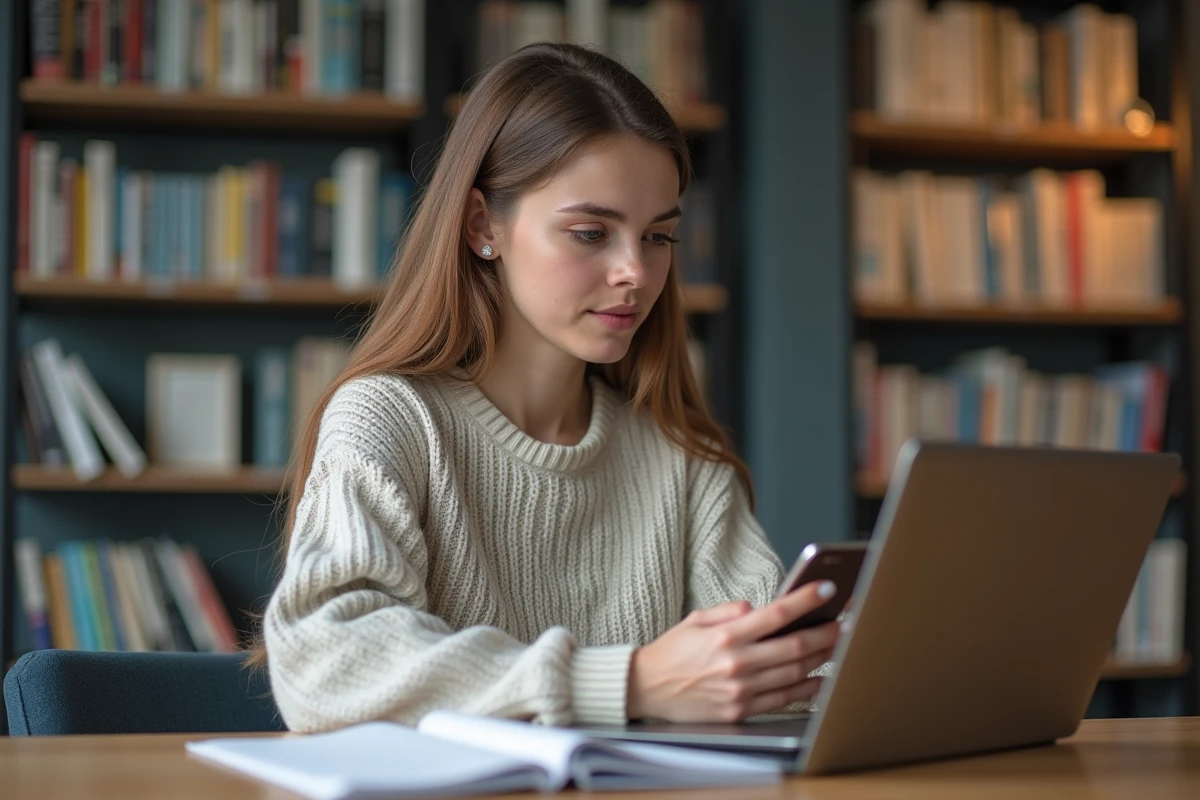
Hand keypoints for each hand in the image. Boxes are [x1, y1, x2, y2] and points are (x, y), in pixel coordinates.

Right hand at [626, 581, 841, 722]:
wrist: (646, 688)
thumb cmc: (672, 651)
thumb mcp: (696, 619)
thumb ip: (730, 610)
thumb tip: (759, 608)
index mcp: (725, 636)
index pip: (776, 614)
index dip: (806, 601)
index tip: (827, 589)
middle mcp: (736, 663)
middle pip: (794, 646)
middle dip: (825, 632)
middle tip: (845, 622)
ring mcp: (740, 690)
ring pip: (794, 673)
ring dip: (821, 658)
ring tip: (836, 645)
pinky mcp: (740, 711)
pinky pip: (783, 700)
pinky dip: (806, 689)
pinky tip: (819, 678)